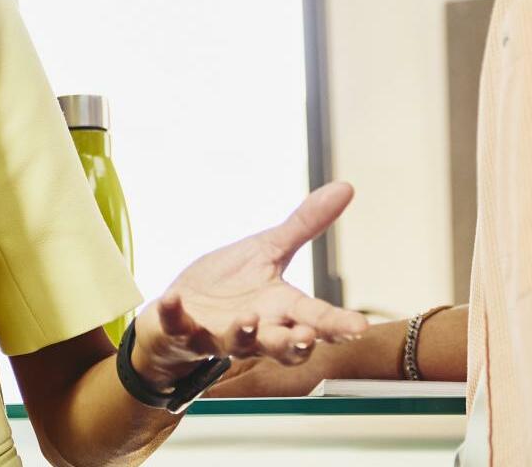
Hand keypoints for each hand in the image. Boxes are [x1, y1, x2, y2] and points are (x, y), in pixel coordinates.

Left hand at [131, 182, 369, 384]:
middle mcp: (256, 329)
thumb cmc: (230, 286)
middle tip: (309, 337)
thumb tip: (346, 187)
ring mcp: (219, 333)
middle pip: (284, 345)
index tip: (359, 329)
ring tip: (249, 319)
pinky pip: (178, 326)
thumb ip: (305, 225)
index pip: (317, 319)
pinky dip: (174, 315)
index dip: (338, 326)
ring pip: (238, 344)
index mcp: (281, 309)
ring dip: (244, 334)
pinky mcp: (183, 331)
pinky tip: (171, 298)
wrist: (179, 309)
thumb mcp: (268, 250)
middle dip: (297, 344)